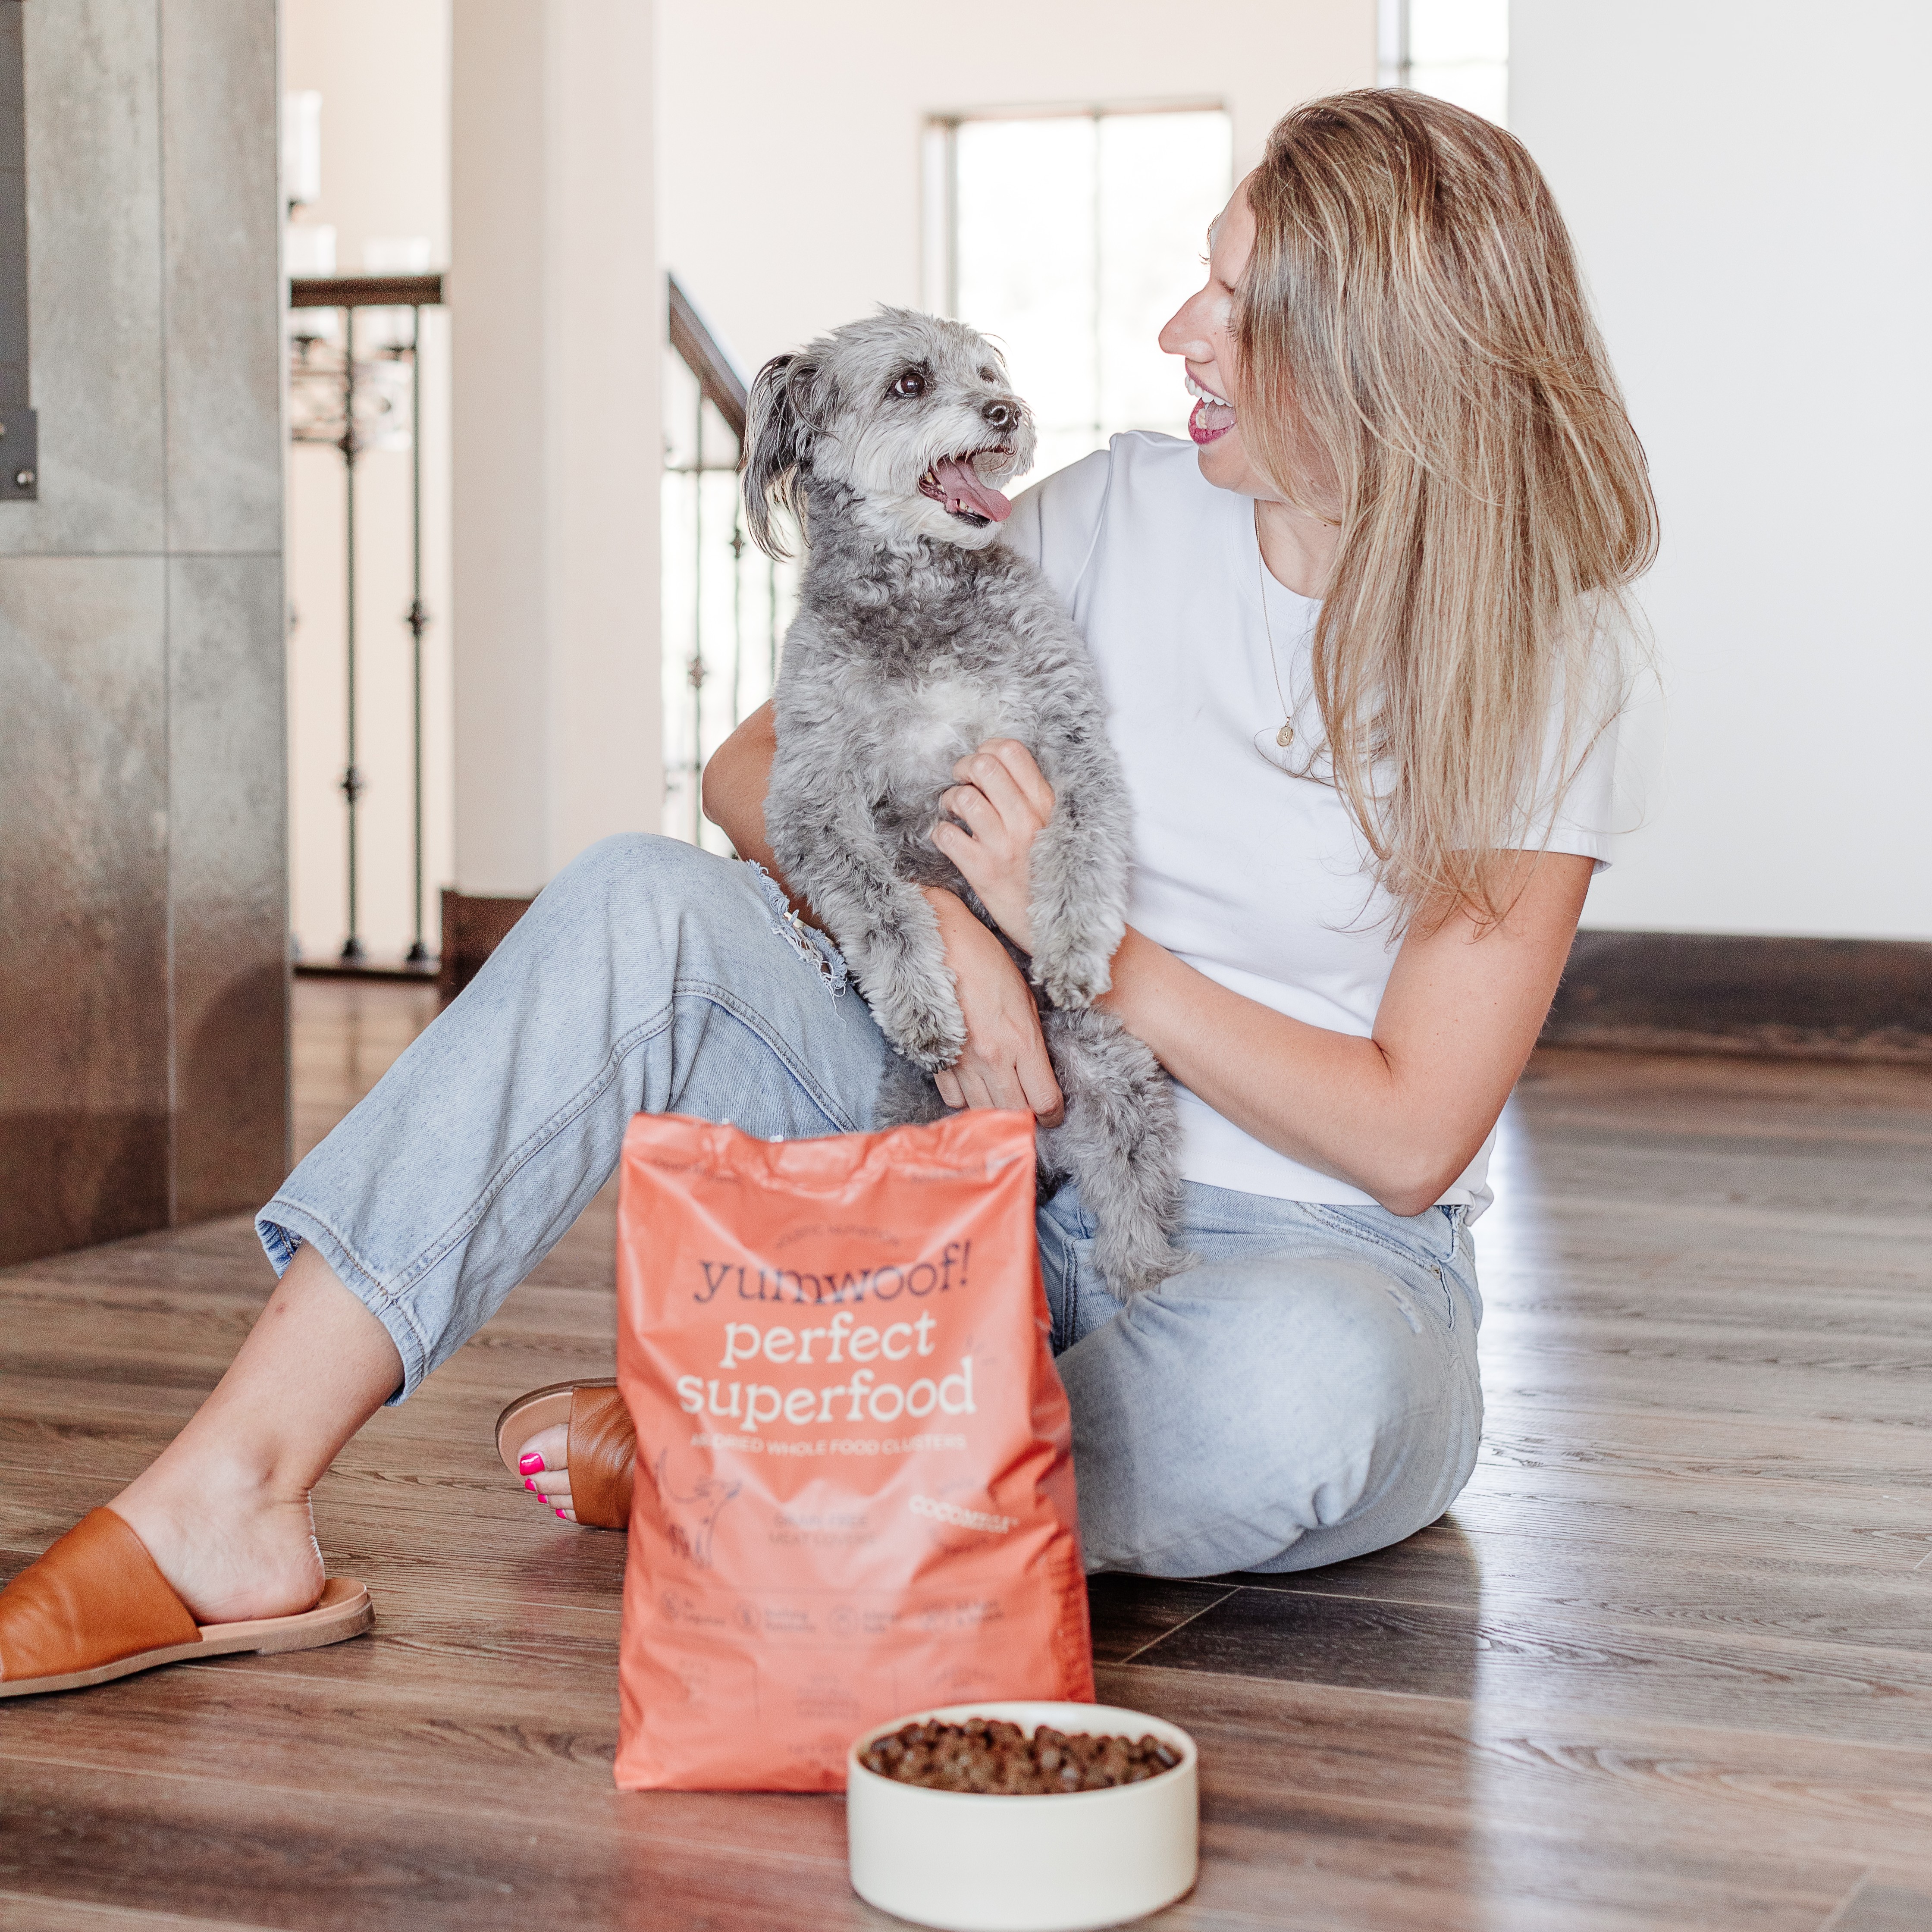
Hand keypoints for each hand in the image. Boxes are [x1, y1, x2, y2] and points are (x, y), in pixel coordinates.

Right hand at [924, 888, 1062, 1124]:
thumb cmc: (987, 962)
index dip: (1053, 1115)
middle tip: (1031, 1111)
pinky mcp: (936, 1059)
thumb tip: (1040, 1072)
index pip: (1044, 1102)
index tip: (1054, 1114)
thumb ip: (1033, 1041)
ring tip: (1004, 1098)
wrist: (941, 943)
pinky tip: (975, 1085)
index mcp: (1022, 1041)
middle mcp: (993, 1059)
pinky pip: (953, 1099)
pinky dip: (966, 1098)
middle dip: (1027, 1118)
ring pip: (983, 1111)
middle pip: (1014, 1113)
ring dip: (996, 1110)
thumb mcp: (1026, 998)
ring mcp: (961, 1062)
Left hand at [929, 739, 1053, 953]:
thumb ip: (1035, 800)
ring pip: (962, 797)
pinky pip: (947, 835)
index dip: (988, 749)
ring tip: (956, 812)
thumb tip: (1001, 769)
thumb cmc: (1053, 875)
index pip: (1012, 750)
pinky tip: (950, 840)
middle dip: (964, 769)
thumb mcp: (1057, 829)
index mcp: (1047, 804)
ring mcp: (1004, 845)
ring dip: (951, 800)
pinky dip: (941, 833)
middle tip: (964, 783)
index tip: (983, 766)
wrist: (1061, 928)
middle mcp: (1027, 819)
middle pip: (983, 765)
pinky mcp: (983, 871)